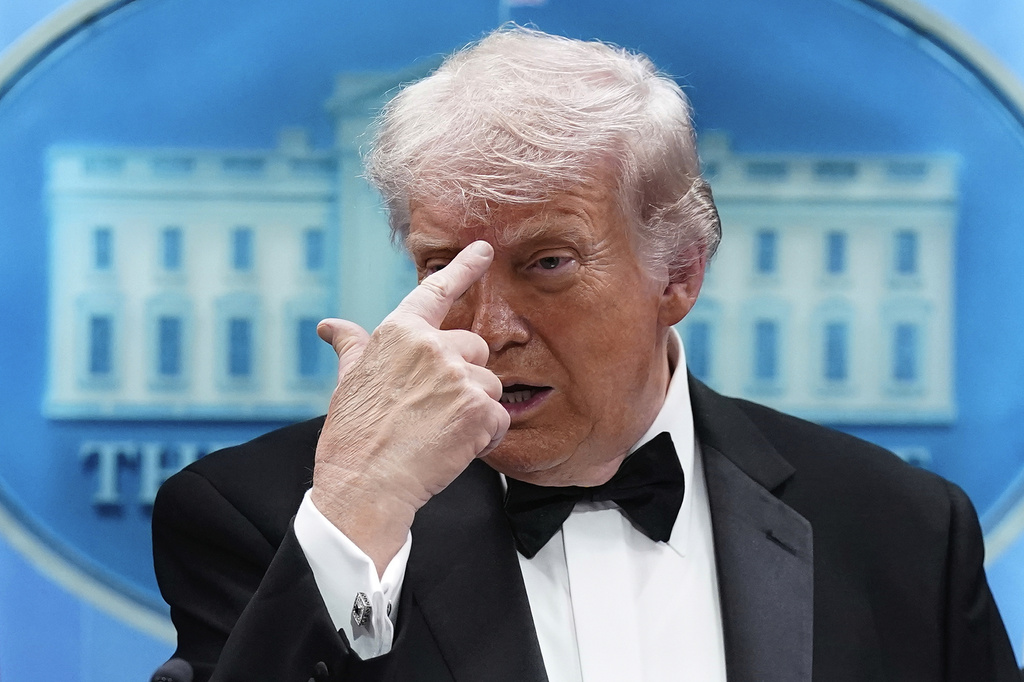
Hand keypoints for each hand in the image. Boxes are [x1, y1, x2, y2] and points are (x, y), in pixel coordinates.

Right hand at [311, 241, 508, 572]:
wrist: (364, 485)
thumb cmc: (353, 438)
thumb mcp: (348, 383)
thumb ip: (352, 348)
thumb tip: (332, 327)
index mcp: (398, 334)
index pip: (435, 292)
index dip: (463, 268)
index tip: (483, 249)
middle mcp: (431, 346)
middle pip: (475, 350)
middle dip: (464, 379)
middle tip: (434, 411)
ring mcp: (457, 376)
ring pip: (490, 385)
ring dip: (475, 411)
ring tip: (439, 434)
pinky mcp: (478, 408)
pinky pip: (499, 418)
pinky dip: (484, 437)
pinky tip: (453, 448)